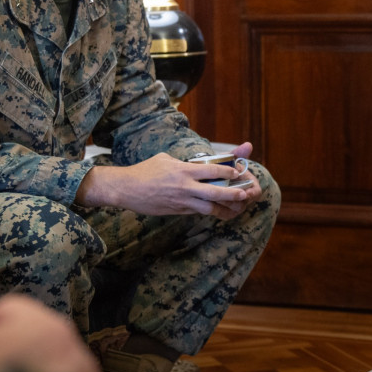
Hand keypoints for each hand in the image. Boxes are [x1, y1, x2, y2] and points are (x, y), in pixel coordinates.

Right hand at [75, 141, 262, 219]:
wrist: (126, 188)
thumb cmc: (145, 170)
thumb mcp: (165, 159)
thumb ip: (182, 163)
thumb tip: (195, 164)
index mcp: (184, 170)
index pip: (212, 170)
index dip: (228, 171)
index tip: (237, 171)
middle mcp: (185, 186)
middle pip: (215, 192)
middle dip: (233, 194)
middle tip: (245, 194)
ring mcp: (181, 201)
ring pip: (208, 207)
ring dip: (224, 207)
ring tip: (236, 207)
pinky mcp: (176, 211)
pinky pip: (197, 212)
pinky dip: (208, 211)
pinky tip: (217, 210)